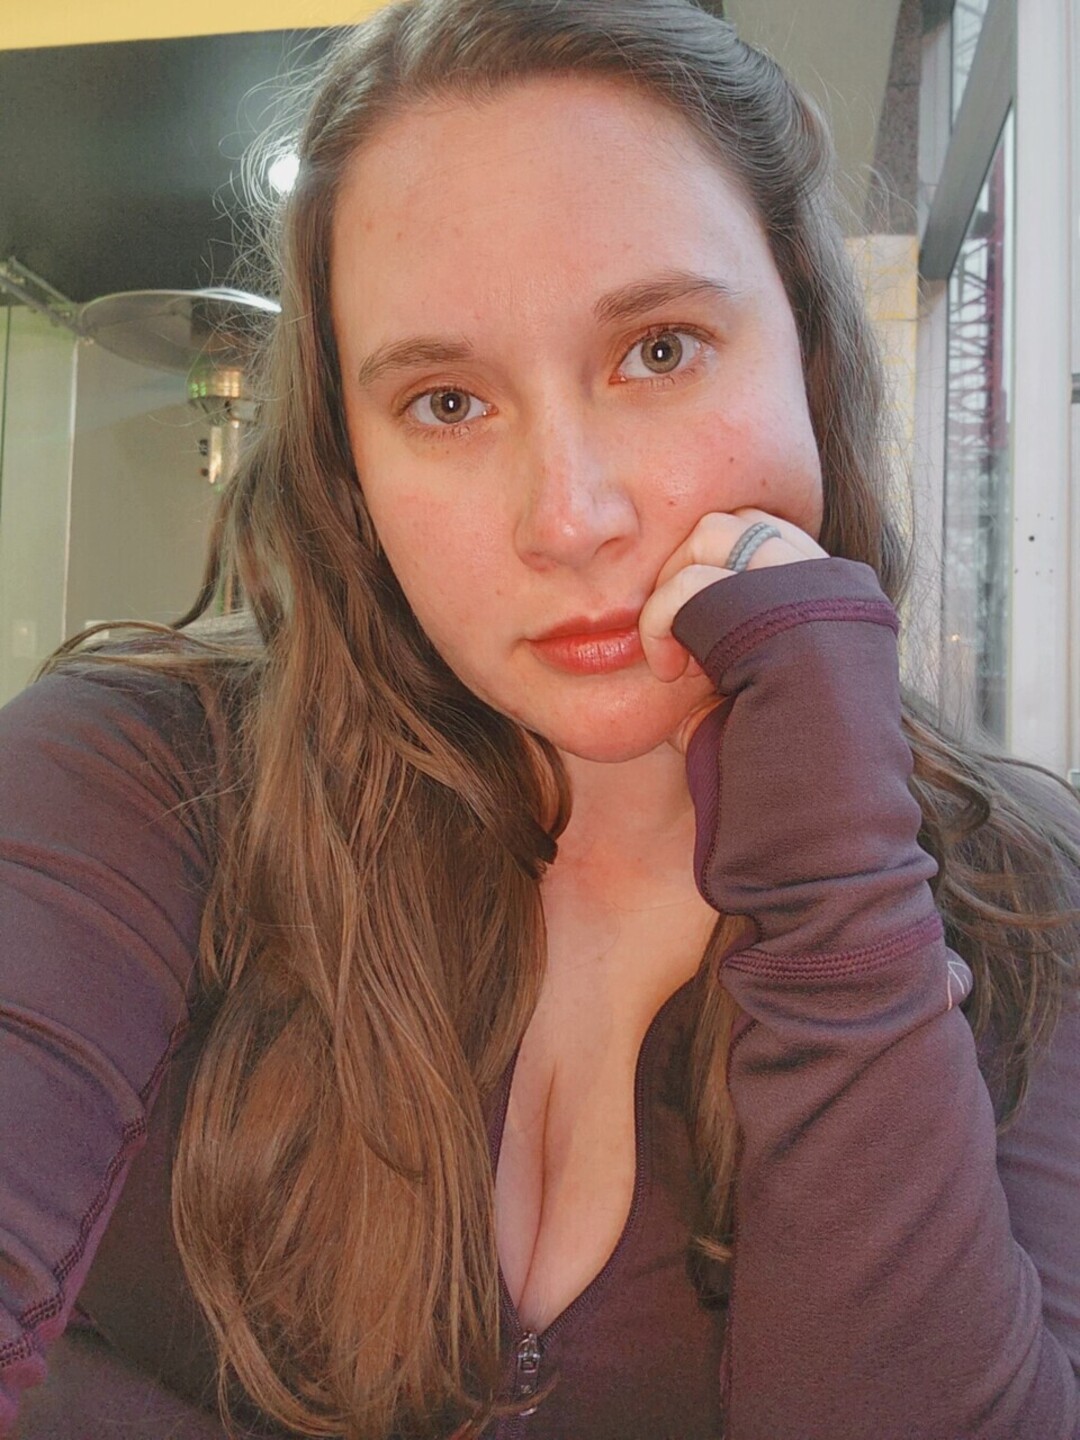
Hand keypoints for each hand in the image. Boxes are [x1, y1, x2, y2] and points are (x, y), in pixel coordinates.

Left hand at [639, 507, 827, 752]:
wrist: (816, 781)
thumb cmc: (777, 756)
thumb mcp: (752, 694)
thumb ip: (721, 651)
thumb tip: (670, 636)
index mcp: (833, 595)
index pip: (761, 536)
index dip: (713, 574)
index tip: (696, 643)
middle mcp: (828, 575)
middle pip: (735, 522)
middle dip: (688, 574)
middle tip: (678, 642)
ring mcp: (804, 576)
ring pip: (709, 534)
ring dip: (673, 591)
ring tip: (673, 657)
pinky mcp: (772, 594)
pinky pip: (691, 580)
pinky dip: (661, 622)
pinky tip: (669, 673)